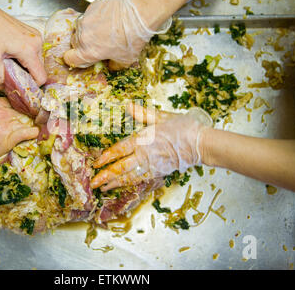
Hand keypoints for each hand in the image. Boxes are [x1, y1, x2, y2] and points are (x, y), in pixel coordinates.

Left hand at [0, 7, 46, 88]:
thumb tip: (1, 87)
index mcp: (30, 50)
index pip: (41, 77)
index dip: (32, 85)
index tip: (20, 86)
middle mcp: (37, 43)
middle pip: (39, 68)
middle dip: (27, 75)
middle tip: (11, 75)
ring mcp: (36, 36)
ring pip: (36, 60)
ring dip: (25, 65)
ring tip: (10, 62)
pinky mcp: (31, 32)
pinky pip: (33, 50)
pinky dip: (25, 56)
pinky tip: (11, 52)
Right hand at [0, 97, 38, 168]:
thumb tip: (5, 103)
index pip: (14, 100)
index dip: (20, 105)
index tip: (25, 109)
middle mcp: (1, 113)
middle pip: (22, 110)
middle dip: (27, 114)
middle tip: (32, 118)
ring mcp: (5, 126)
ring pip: (26, 121)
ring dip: (31, 123)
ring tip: (35, 125)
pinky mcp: (8, 139)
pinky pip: (27, 132)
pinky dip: (33, 132)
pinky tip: (35, 132)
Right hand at [64, 0, 170, 69]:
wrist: (139, 13)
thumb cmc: (132, 38)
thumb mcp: (126, 60)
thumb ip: (114, 65)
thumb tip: (111, 65)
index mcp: (88, 52)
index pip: (69, 58)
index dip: (75, 59)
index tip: (83, 58)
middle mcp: (82, 36)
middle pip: (74, 43)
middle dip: (84, 45)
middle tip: (98, 44)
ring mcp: (85, 20)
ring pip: (80, 29)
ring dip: (88, 31)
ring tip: (103, 30)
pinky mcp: (91, 7)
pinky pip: (88, 16)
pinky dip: (94, 19)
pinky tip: (107, 19)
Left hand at [90, 104, 211, 190]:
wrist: (201, 144)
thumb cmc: (183, 127)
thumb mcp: (161, 117)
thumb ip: (142, 114)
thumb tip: (128, 105)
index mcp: (143, 140)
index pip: (119, 150)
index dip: (106, 158)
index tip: (96, 164)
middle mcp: (145, 155)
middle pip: (121, 168)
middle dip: (105, 176)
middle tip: (93, 183)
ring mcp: (152, 166)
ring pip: (129, 177)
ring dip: (115, 183)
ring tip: (104, 188)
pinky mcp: (159, 172)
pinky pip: (141, 180)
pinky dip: (130, 184)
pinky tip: (123, 185)